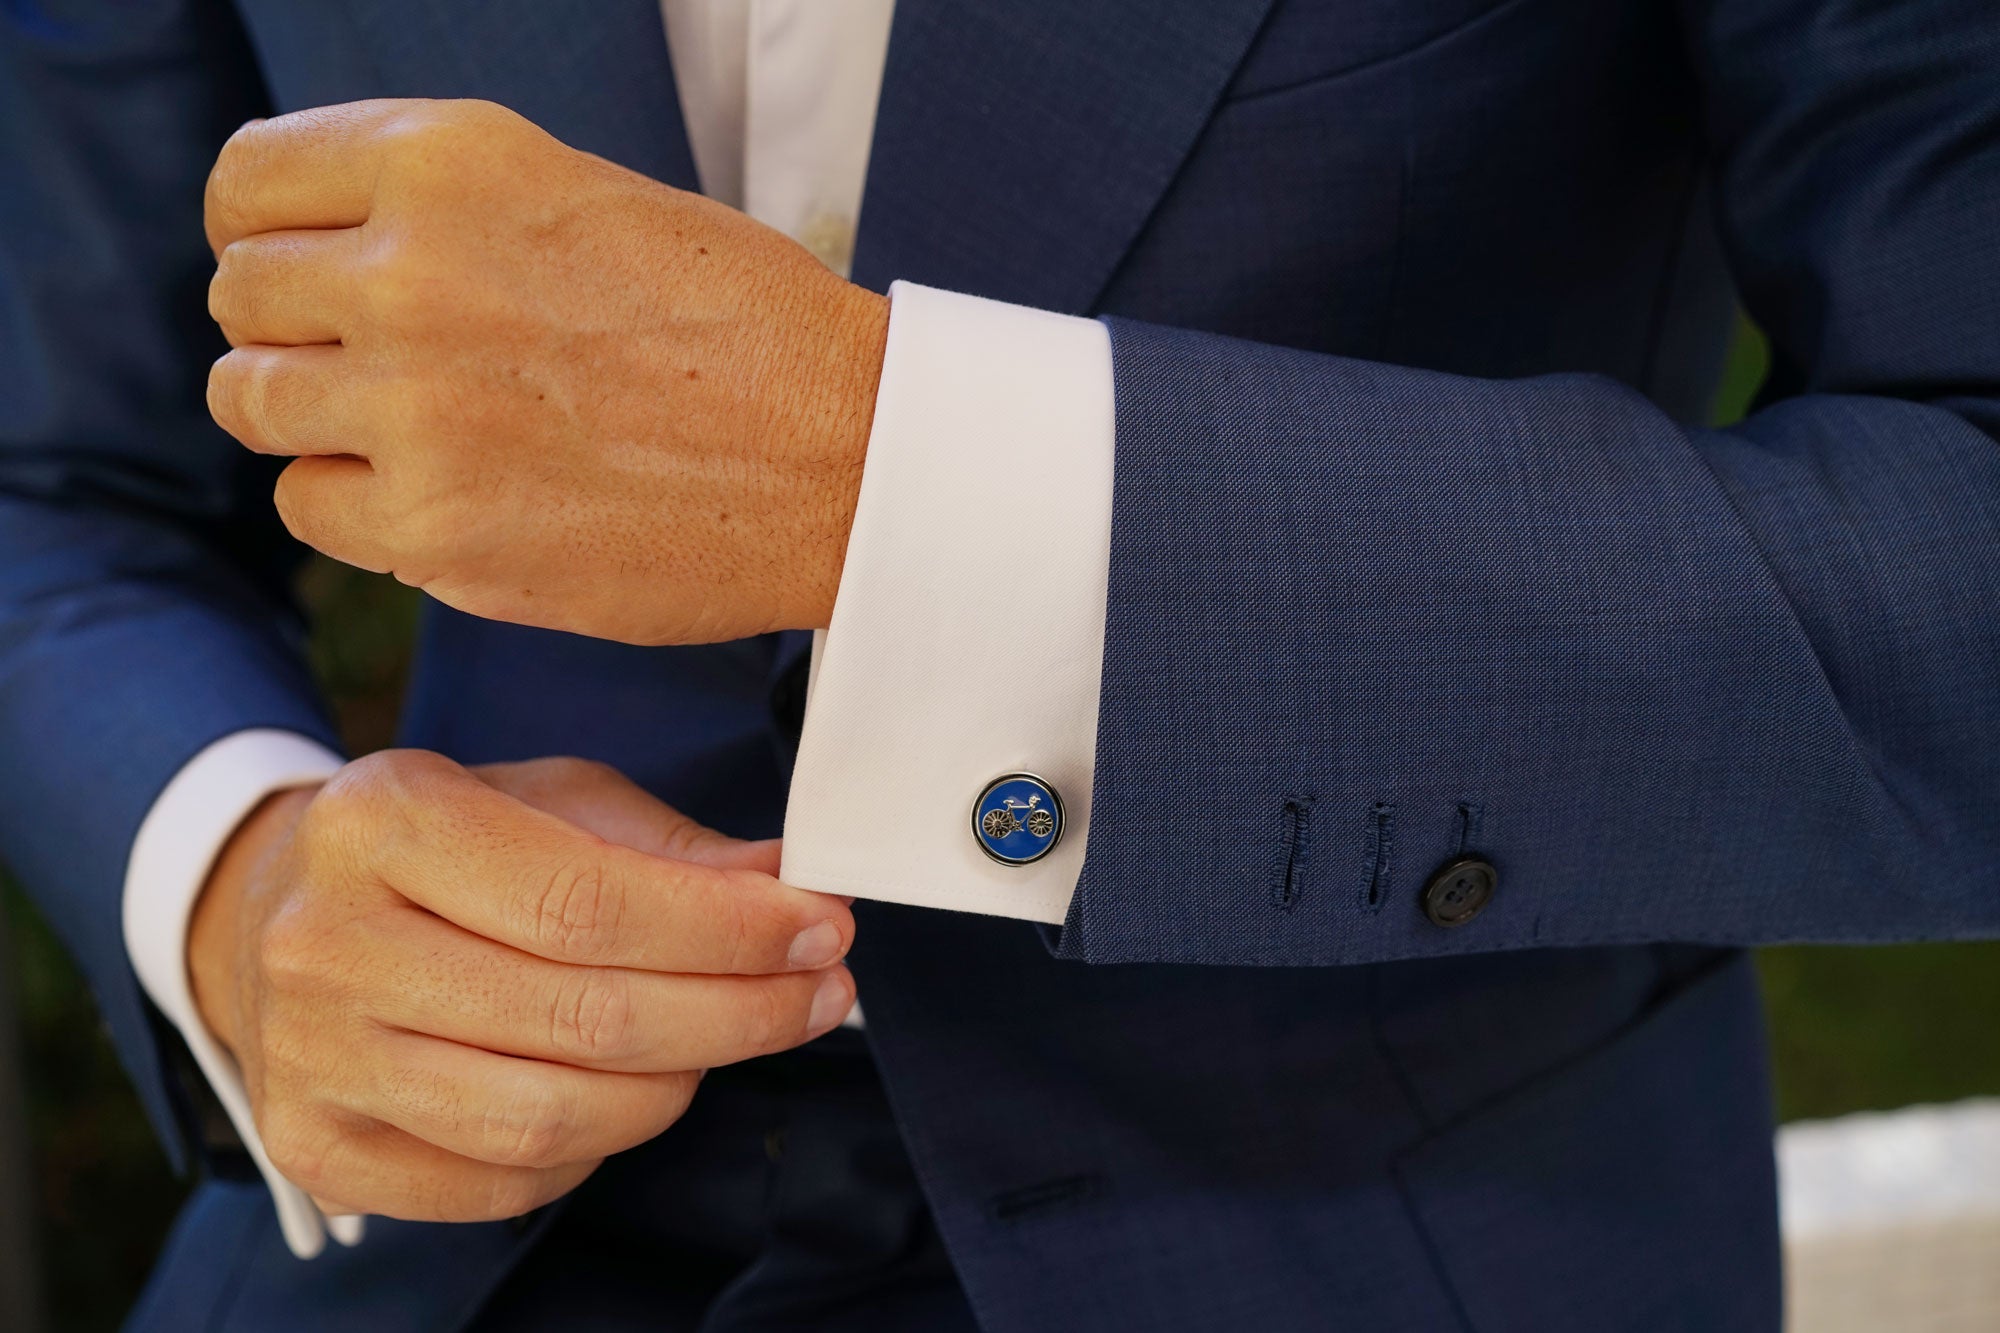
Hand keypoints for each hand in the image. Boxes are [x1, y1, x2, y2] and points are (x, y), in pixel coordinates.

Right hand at [187, 751, 854, 1222]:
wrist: (274, 916)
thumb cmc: (439, 849)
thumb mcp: (546, 799)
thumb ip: (667, 848)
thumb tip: (788, 891)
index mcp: (384, 819)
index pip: (588, 901)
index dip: (728, 930)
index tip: (823, 927)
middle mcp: (328, 942)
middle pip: (582, 1017)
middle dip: (738, 1012)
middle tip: (821, 991)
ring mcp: (313, 1058)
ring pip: (550, 1116)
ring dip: (680, 1086)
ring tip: (734, 1036)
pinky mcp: (320, 1151)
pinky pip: (506, 1181)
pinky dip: (599, 1146)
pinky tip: (633, 1089)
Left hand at [203, 99, 888, 644]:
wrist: (849, 459)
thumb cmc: (748, 331)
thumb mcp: (592, 199)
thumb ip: (449, 215)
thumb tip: (332, 265)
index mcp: (452, 162)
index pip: (249, 182)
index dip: (261, 230)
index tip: (295, 267)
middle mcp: (412, 273)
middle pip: (242, 296)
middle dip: (294, 329)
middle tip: (378, 362)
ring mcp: (415, 407)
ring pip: (253, 402)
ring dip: (311, 417)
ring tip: (404, 430)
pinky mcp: (436, 529)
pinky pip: (310, 506)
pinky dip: (356, 504)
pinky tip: (439, 494)